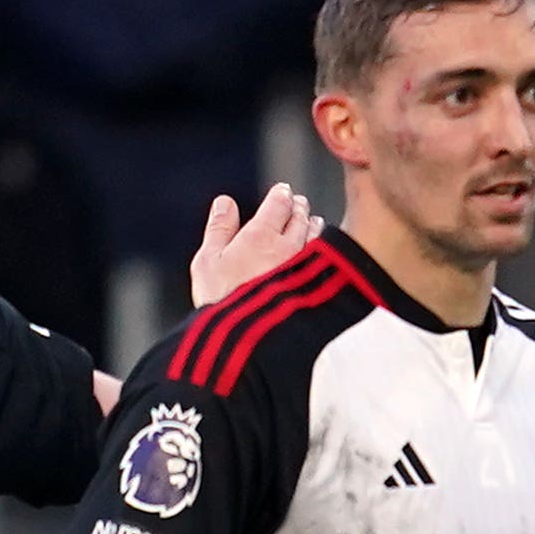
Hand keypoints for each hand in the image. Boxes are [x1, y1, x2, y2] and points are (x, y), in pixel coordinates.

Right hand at [192, 182, 318, 305]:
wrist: (245, 342)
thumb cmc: (221, 302)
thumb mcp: (207, 263)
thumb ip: (218, 229)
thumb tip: (225, 202)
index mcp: (261, 236)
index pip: (279, 204)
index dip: (282, 195)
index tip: (284, 191)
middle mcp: (289, 248)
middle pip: (301, 217)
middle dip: (299, 207)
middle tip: (299, 203)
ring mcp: (306, 268)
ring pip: (317, 237)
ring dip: (314, 226)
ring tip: (313, 222)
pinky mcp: (316, 287)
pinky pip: (327, 260)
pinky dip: (325, 250)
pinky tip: (321, 253)